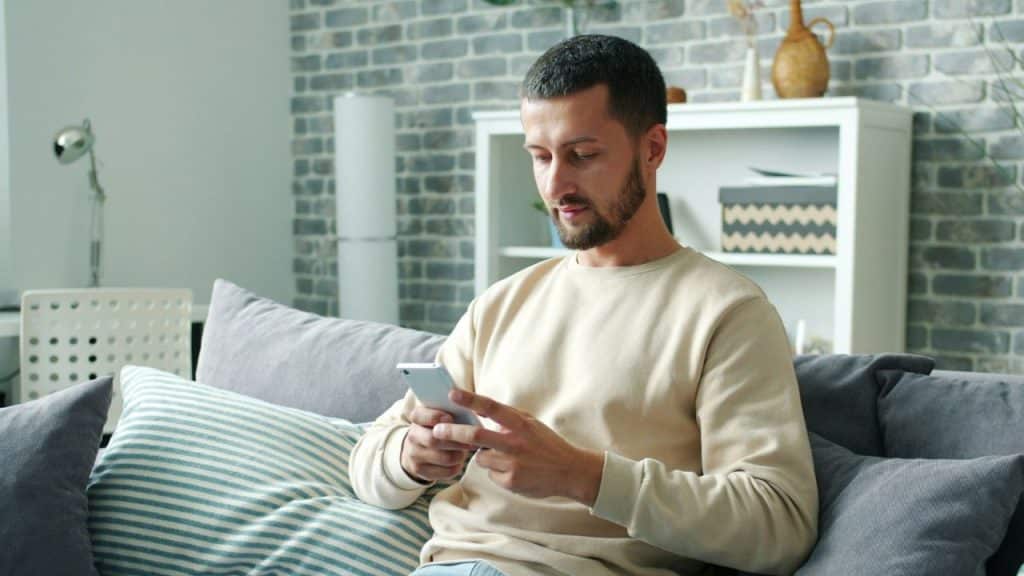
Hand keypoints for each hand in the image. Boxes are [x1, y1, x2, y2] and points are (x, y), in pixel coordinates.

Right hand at [400, 403, 475, 482]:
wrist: (418, 448)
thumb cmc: (437, 426)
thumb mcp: (439, 414)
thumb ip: (450, 409)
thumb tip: (470, 407)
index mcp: (417, 417)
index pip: (420, 415)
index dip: (436, 417)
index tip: (450, 418)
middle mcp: (413, 436)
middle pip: (434, 440)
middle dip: (456, 440)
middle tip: (472, 439)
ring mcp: (415, 455)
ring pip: (445, 458)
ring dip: (460, 454)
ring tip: (466, 449)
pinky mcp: (421, 471)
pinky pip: (446, 471)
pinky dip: (457, 466)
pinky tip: (459, 459)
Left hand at [432, 388, 604, 504]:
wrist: (569, 471)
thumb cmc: (547, 444)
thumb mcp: (531, 424)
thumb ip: (508, 419)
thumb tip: (482, 411)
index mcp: (520, 423)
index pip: (491, 407)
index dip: (470, 400)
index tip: (452, 394)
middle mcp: (515, 442)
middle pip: (475, 435)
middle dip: (452, 432)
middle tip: (437, 431)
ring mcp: (512, 463)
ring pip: (481, 458)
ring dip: (485, 457)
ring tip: (507, 458)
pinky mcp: (510, 481)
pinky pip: (491, 474)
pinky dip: (497, 472)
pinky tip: (515, 471)